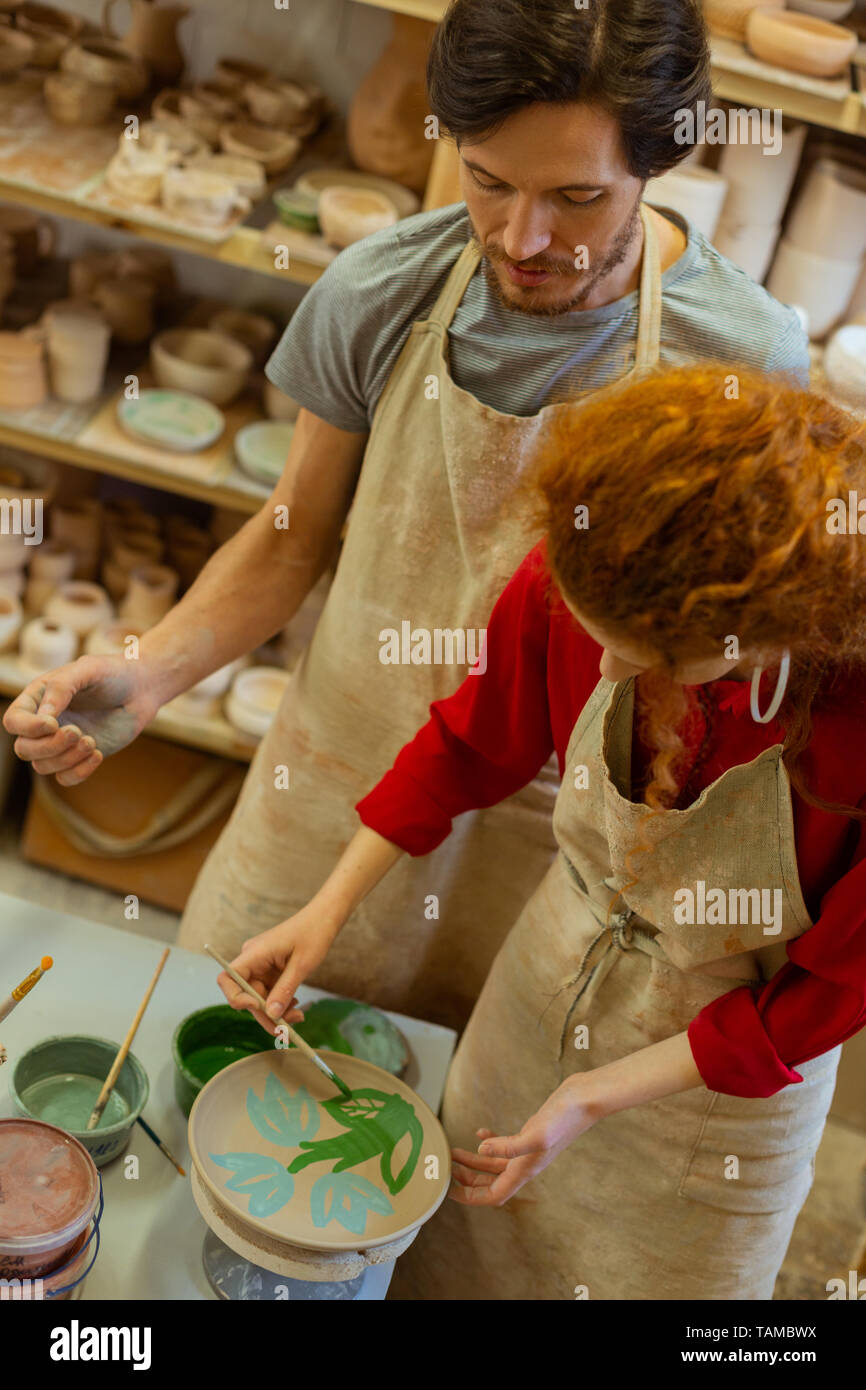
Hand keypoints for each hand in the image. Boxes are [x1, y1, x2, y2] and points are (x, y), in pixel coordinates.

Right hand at [2, 656, 159, 784]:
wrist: (141, 689)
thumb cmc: (112, 673)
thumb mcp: (88, 669)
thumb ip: (62, 688)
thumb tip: (44, 717)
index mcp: (38, 699)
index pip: (14, 721)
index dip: (28, 728)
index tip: (53, 723)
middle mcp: (44, 723)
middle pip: (25, 749)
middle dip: (49, 746)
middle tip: (78, 732)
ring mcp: (61, 743)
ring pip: (43, 766)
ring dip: (66, 759)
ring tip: (91, 741)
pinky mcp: (79, 757)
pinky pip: (65, 778)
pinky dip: (78, 772)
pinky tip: (98, 754)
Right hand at [217, 905, 343, 1034]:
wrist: (324, 918)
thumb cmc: (313, 934)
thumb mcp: (301, 965)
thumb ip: (284, 990)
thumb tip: (271, 1015)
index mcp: (254, 954)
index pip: (228, 979)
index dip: (236, 998)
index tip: (258, 1009)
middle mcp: (253, 961)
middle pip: (246, 995)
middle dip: (265, 1014)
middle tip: (286, 1031)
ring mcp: (261, 966)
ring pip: (260, 998)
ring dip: (276, 1012)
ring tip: (298, 1016)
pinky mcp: (271, 971)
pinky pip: (269, 993)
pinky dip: (281, 1003)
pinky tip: (296, 1006)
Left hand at [449, 1076, 600, 1206]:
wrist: (584, 1099)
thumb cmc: (564, 1119)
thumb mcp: (536, 1134)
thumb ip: (509, 1146)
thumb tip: (482, 1149)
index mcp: (525, 1170)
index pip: (494, 1195)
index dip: (470, 1197)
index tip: (449, 1191)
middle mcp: (526, 1164)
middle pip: (491, 1182)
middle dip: (467, 1179)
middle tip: (447, 1169)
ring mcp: (528, 1149)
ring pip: (495, 1163)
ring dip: (474, 1160)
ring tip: (454, 1152)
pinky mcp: (531, 1134)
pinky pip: (506, 1145)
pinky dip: (491, 1141)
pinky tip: (480, 1132)